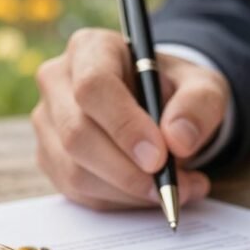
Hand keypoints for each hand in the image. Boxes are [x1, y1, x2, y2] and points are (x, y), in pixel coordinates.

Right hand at [33, 28, 229, 209]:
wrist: (157, 106)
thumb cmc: (175, 91)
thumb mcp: (202, 86)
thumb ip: (199, 105)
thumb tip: (178, 140)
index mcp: (90, 49)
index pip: (93, 87)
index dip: (124, 126)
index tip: (159, 157)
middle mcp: (57, 81)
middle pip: (77, 135)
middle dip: (127, 171)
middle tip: (171, 186)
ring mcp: (48, 123)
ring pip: (75, 171)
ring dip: (129, 192)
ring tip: (176, 189)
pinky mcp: (49, 158)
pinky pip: (79, 192)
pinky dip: (120, 201)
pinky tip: (150, 193)